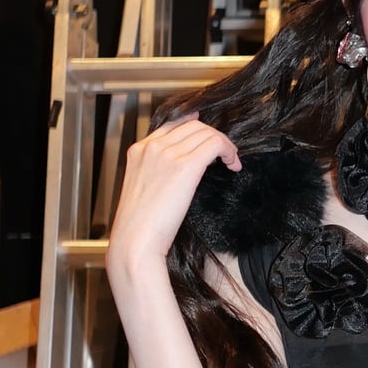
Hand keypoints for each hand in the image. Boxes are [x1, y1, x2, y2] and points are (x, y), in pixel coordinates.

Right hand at [106, 117, 240, 281]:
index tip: (208, 136)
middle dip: (213, 136)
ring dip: (224, 144)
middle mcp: (152, 147)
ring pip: (206, 132)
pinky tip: (233, 165)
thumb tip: (179, 174)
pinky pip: (215, 143)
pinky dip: (228, 151)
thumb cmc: (138, 228)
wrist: (134, 242)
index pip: (172, 125)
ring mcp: (167, 154)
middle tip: (225, 154)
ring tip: (231, 161)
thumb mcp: (142, 191)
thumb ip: (156, 174)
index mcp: (138, 151)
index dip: (195, 128)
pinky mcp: (185, 166)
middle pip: (192, 125)